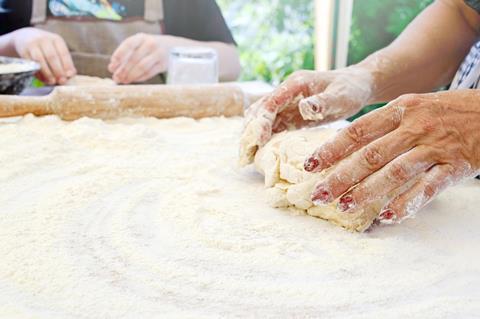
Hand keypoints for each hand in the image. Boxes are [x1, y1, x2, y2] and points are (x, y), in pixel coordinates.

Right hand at [13, 28, 75, 84]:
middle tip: (62, 81)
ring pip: (40, 60)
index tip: (70, 75)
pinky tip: (43, 79)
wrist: (24, 36)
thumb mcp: (57, 49)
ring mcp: (32, 45)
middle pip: (52, 56)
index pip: (63, 53)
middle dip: (58, 70)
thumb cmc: (46, 47)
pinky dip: (38, 73)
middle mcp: (44, 40)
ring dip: (47, 73)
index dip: (67, 65)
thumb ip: (64, 61)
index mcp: (56, 39)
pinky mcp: (23, 51)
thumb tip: (71, 74)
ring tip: (52, 82)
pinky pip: (31, 64)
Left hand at [109, 33, 167, 83]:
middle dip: (123, 70)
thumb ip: (126, 54)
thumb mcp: (139, 44)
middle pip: (134, 59)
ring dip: (131, 75)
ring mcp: (158, 54)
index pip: (128, 45)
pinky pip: (149, 73)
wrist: (171, 47)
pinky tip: (133, 80)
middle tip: (116, 78)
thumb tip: (112, 68)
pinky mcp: (163, 64)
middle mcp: (150, 44)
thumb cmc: (149, 47)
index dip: (119, 56)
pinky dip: (140, 78)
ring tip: (124, 81)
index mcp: (141, 37)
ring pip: (142, 67)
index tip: (112, 66)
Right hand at [239, 67, 373, 165]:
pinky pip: (270, 127)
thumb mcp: (341, 96)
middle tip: (244, 155)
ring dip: (251, 136)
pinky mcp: (289, 115)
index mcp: (295, 84)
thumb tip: (304, 107)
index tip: (258, 139)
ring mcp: (285, 104)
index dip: (261, 120)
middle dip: (249, 132)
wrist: (357, 85)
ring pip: (260, 119)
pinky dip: (262, 139)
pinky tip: (259, 154)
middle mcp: (285, 93)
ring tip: (245, 158)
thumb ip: (323, 102)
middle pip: (259, 111)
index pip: (271, 102)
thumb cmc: (351, 89)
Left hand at [306, 90, 479, 223]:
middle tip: (319, 194)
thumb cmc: (449, 111)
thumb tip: (351, 148)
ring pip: (394, 172)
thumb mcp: (415, 107)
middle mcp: (415, 126)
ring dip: (367, 192)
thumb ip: (386, 125)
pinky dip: (407, 203)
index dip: (331, 149)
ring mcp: (435, 147)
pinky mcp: (456, 166)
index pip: (358, 131)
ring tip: (345, 207)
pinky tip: (387, 216)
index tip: (310, 165)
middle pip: (370, 155)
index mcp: (401, 109)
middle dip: (341, 177)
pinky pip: (428, 188)